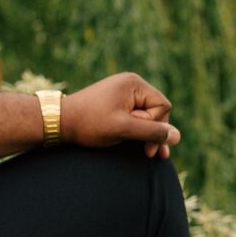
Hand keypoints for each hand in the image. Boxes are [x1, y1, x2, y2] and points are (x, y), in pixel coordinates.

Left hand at [61, 72, 180, 158]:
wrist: (57, 122)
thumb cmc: (88, 124)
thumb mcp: (122, 129)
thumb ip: (151, 132)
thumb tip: (177, 136)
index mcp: (133, 83)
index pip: (162, 107)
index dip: (156, 127)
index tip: (143, 144)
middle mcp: (129, 84)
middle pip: (156, 111)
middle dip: (152, 132)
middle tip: (147, 153)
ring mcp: (121, 92)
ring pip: (146, 116)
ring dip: (145, 133)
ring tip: (147, 153)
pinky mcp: (114, 102)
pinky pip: (134, 116)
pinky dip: (135, 130)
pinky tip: (139, 145)